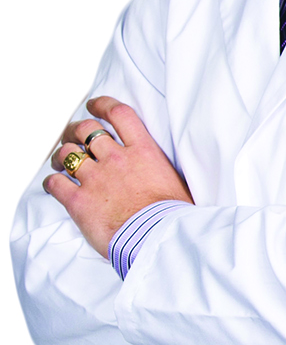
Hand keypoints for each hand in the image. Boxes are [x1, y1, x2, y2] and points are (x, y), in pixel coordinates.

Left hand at [44, 97, 192, 257]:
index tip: (93, 106)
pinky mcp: (78, 201)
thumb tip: (160, 173)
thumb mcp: (175, 180)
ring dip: (61, 157)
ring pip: (67, 154)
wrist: (159, 238)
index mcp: (143, 151)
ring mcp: (95, 179)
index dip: (102, 105)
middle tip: (72, 137)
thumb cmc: (173, 217)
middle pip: (85, 130)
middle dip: (74, 130)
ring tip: (61, 163)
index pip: (119, 114)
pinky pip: (55, 183)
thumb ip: (158, 168)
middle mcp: (116, 159)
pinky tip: (53, 186)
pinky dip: (51, 182)